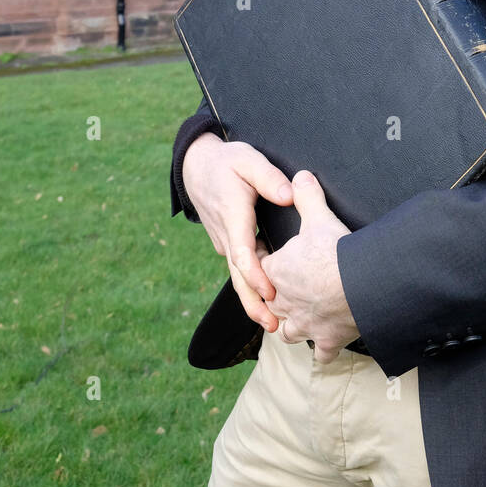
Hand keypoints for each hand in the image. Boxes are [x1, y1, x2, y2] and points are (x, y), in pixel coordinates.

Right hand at [182, 131, 293, 333]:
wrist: (197, 167)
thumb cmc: (226, 162)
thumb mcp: (248, 159)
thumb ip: (268, 177)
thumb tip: (288, 195)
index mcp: (233, 217)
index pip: (243, 254)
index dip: (256, 276)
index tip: (271, 293)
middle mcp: (227, 236)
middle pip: (238, 277)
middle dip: (254, 304)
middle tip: (274, 327)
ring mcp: (226, 242)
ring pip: (238, 276)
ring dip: (253, 300)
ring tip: (273, 324)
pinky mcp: (229, 243)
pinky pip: (240, 269)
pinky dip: (252, 286)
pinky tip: (270, 300)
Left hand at [261, 171, 359, 363]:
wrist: (363, 285)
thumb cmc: (335, 252)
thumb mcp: (318, 216)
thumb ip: (306, 195)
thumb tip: (300, 176)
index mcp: (277, 272)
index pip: (259, 266)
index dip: (262, 258)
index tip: (268, 252)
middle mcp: (285, 303)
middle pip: (270, 301)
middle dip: (275, 295)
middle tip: (285, 286)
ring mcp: (306, 325)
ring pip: (288, 330)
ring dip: (292, 325)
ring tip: (299, 318)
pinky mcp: (328, 339)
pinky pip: (322, 352)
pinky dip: (324, 349)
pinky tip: (328, 346)